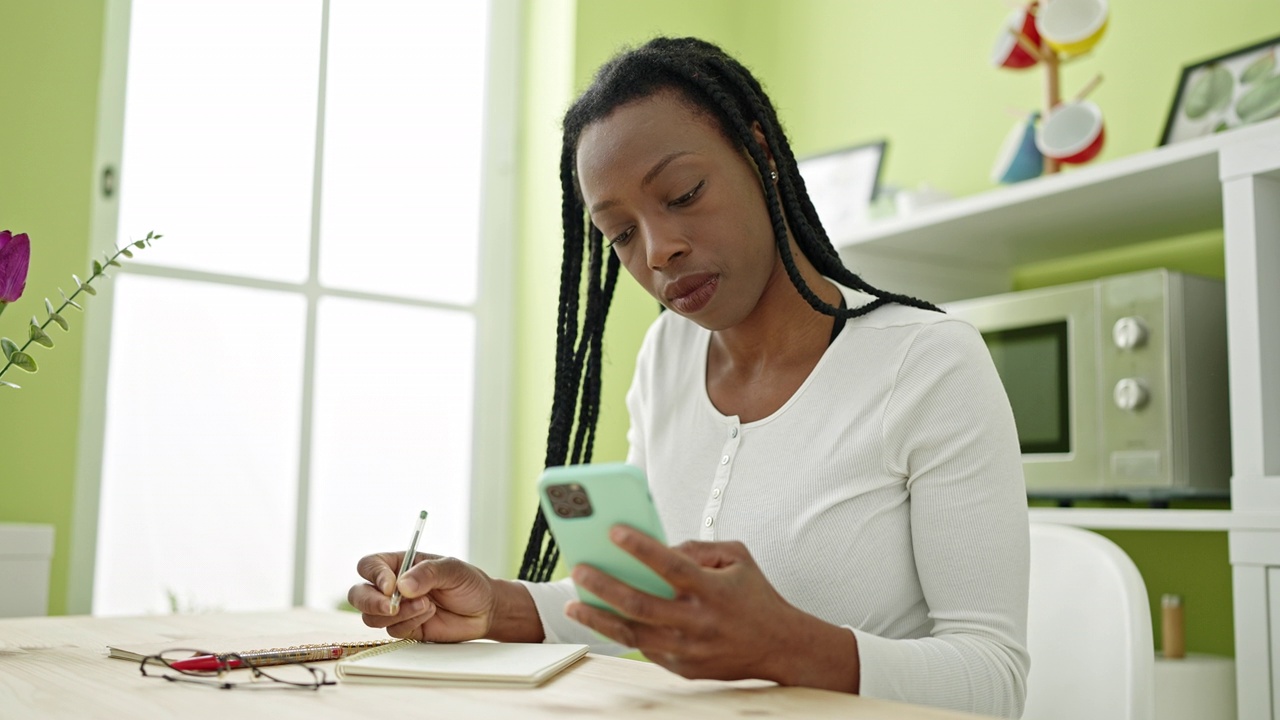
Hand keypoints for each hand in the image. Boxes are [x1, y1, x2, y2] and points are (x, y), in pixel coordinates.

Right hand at [348, 552, 497, 641]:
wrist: (484, 610)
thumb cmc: (468, 583)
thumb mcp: (453, 570)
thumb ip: (427, 573)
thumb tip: (401, 585)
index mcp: (399, 564)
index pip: (369, 566)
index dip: (374, 576)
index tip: (391, 586)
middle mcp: (393, 586)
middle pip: (359, 594)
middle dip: (371, 602)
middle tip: (391, 606)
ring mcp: (396, 609)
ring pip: (372, 616)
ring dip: (397, 614)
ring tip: (428, 605)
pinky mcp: (405, 628)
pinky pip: (393, 631)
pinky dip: (410, 623)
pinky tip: (430, 615)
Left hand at [566, 527, 859, 691]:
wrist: (780, 646)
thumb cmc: (755, 596)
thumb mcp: (736, 558)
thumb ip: (698, 547)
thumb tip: (659, 546)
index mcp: (712, 590)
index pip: (671, 565)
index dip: (641, 547)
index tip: (613, 531)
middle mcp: (698, 622)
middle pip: (641, 604)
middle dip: (604, 587)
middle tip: (580, 571)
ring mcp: (689, 649)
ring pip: (633, 635)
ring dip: (599, 619)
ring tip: (574, 604)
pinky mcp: (684, 668)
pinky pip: (646, 649)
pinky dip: (622, 634)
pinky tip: (602, 620)